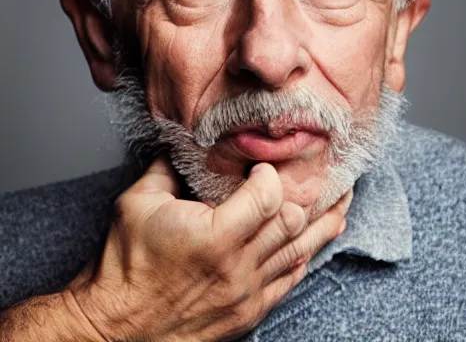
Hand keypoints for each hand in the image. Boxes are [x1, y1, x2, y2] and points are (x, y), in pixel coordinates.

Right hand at [64, 159, 352, 341]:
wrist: (119, 329)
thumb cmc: (125, 268)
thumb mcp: (136, 204)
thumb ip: (166, 168)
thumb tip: (185, 145)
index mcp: (214, 238)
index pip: (267, 197)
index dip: (270, 175)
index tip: (262, 168)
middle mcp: (238, 267)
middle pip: (292, 222)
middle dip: (305, 194)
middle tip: (313, 175)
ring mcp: (248, 292)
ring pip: (301, 251)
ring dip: (323, 223)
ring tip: (343, 201)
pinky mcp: (250, 310)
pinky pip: (291, 278)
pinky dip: (305, 255)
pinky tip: (316, 241)